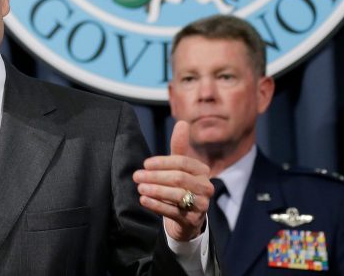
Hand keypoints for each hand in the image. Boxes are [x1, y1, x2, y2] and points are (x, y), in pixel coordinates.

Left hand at [132, 120, 213, 240]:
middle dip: (155, 176)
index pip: (182, 162)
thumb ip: (179, 146)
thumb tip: (182, 122)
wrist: (187, 218)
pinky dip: (156, 205)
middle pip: (179, 178)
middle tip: (137, 176)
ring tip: (140, 188)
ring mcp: (201, 205)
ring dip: (155, 190)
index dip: (163, 162)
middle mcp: (206, 187)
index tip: (145, 164)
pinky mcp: (193, 221)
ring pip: (177, 195)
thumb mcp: (179, 166)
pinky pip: (173, 211)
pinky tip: (143, 200)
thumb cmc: (181, 186)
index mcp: (203, 171)